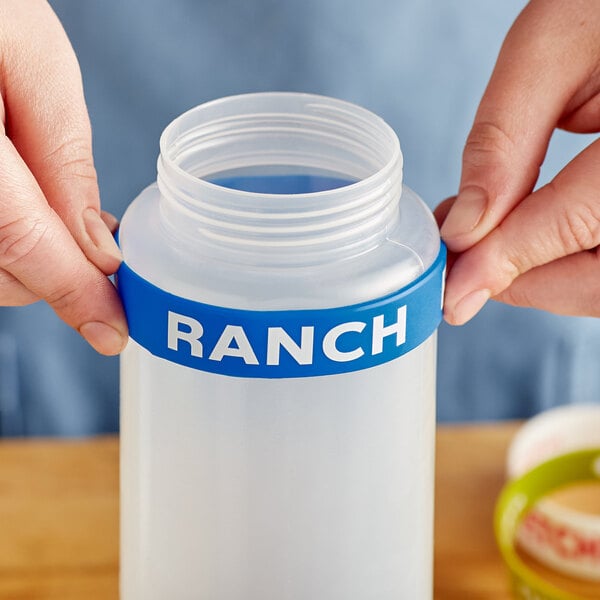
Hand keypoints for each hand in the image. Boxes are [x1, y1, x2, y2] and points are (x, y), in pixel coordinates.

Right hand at [0, 0, 126, 353]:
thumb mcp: (32, 59)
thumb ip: (63, 159)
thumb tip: (96, 249)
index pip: (21, 243)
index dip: (73, 295)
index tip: (113, 332)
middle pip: (0, 267)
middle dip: (60, 276)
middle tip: (104, 255)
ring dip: (35, 262)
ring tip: (71, 228)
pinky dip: (9, 242)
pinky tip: (32, 212)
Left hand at [437, 0, 599, 324]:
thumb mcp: (552, 46)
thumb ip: (504, 139)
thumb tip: (464, 227)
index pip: (577, 221)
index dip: (506, 261)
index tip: (453, 291)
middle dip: (526, 282)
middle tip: (466, 266)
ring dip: (545, 277)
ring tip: (490, 242)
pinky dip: (569, 259)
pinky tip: (529, 231)